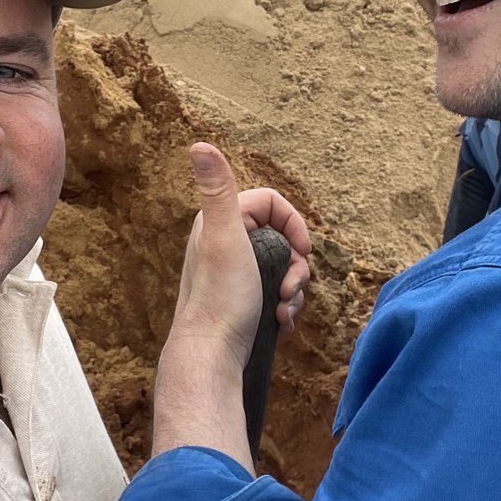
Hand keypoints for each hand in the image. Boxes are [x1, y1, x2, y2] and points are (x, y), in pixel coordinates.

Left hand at [174, 143, 310, 367]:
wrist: (211, 356)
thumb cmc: (221, 298)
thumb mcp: (225, 238)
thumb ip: (218, 190)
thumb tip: (198, 144)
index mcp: (218, 221)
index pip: (272, 202)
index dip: (294, 223)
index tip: (302, 250)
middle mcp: (224, 242)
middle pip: (284, 237)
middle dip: (297, 264)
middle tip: (291, 286)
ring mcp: (235, 272)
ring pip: (285, 266)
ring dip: (295, 288)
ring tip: (285, 309)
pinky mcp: (244, 298)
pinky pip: (278, 291)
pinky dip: (287, 305)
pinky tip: (281, 323)